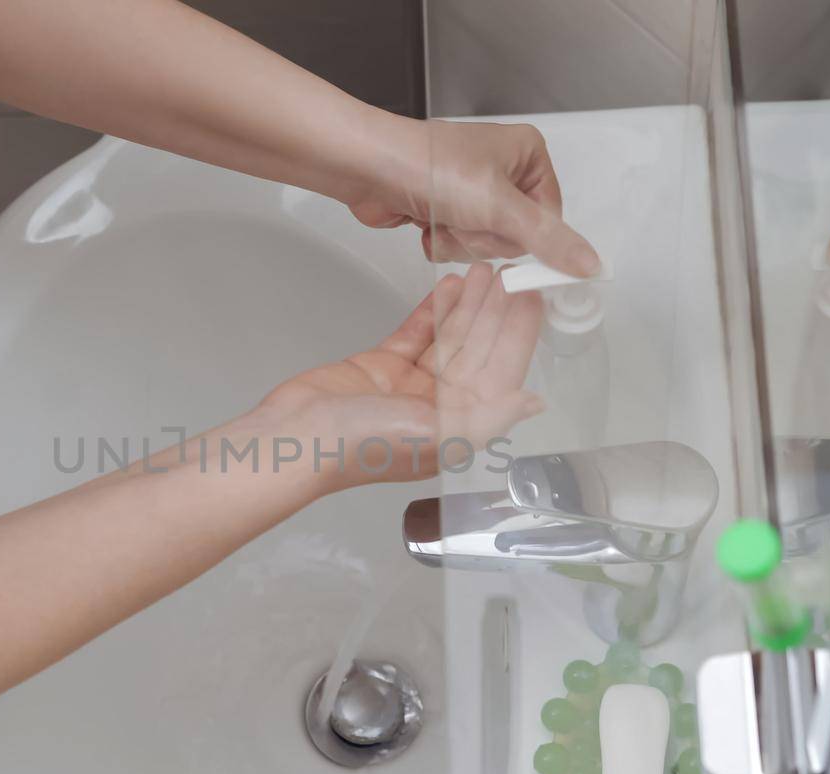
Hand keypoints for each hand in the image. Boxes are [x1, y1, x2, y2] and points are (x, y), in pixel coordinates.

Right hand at [257, 263, 544, 490]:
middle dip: (496, 311)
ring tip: (483, 270)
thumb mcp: (438, 435)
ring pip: (451, 336)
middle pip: (479, 349)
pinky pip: (418, 333)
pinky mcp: (383, 365)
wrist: (296, 436)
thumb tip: (533, 404)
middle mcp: (442, 406)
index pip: (501, 371)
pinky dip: (434, 311)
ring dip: (468, 305)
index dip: (518, 334)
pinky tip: (449, 287)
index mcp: (461, 425)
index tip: (533, 297)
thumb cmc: (362, 446)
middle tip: (510, 271)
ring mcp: (412, 385)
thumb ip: (490, 416)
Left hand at [345, 119, 601, 275]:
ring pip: (485, 245)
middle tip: (467, 217)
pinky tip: (424, 220)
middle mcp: (503, 170)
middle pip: (517, 236)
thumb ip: (548, 239)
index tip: (506, 236)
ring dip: (461, 240)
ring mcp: (472, 191)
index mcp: (528, 155)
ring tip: (442, 214)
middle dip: (486, 237)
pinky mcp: (445, 209)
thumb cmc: (430, 166)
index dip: (527, 237)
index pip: (550, 217)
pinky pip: (458, 245)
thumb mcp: (501, 206)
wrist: (368, 168)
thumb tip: (589, 262)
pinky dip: (441, 240)